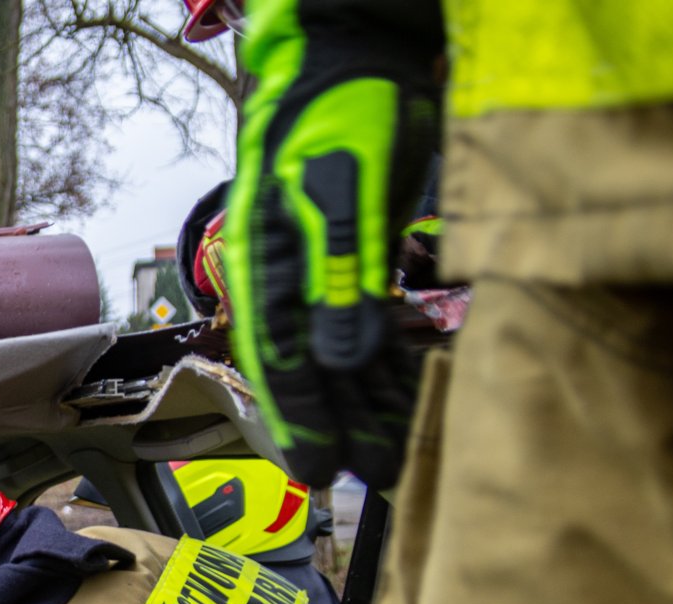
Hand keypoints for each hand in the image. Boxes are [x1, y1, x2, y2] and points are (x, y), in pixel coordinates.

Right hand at [228, 3, 440, 487]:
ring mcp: (325, 272)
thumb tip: (341, 357)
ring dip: (368, 406)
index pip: (276, 360)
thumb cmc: (341, 109)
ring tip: (393, 457)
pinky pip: (374, 329)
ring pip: (344, 356)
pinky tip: (408, 400)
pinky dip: (390, 368)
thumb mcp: (341, 186)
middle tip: (367, 479)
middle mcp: (289, 279)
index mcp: (265, 265)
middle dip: (338, 426)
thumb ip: (340, 274)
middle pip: (310, 370)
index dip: (297, 420)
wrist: (362, 56)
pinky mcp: (362, 262)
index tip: (314, 470)